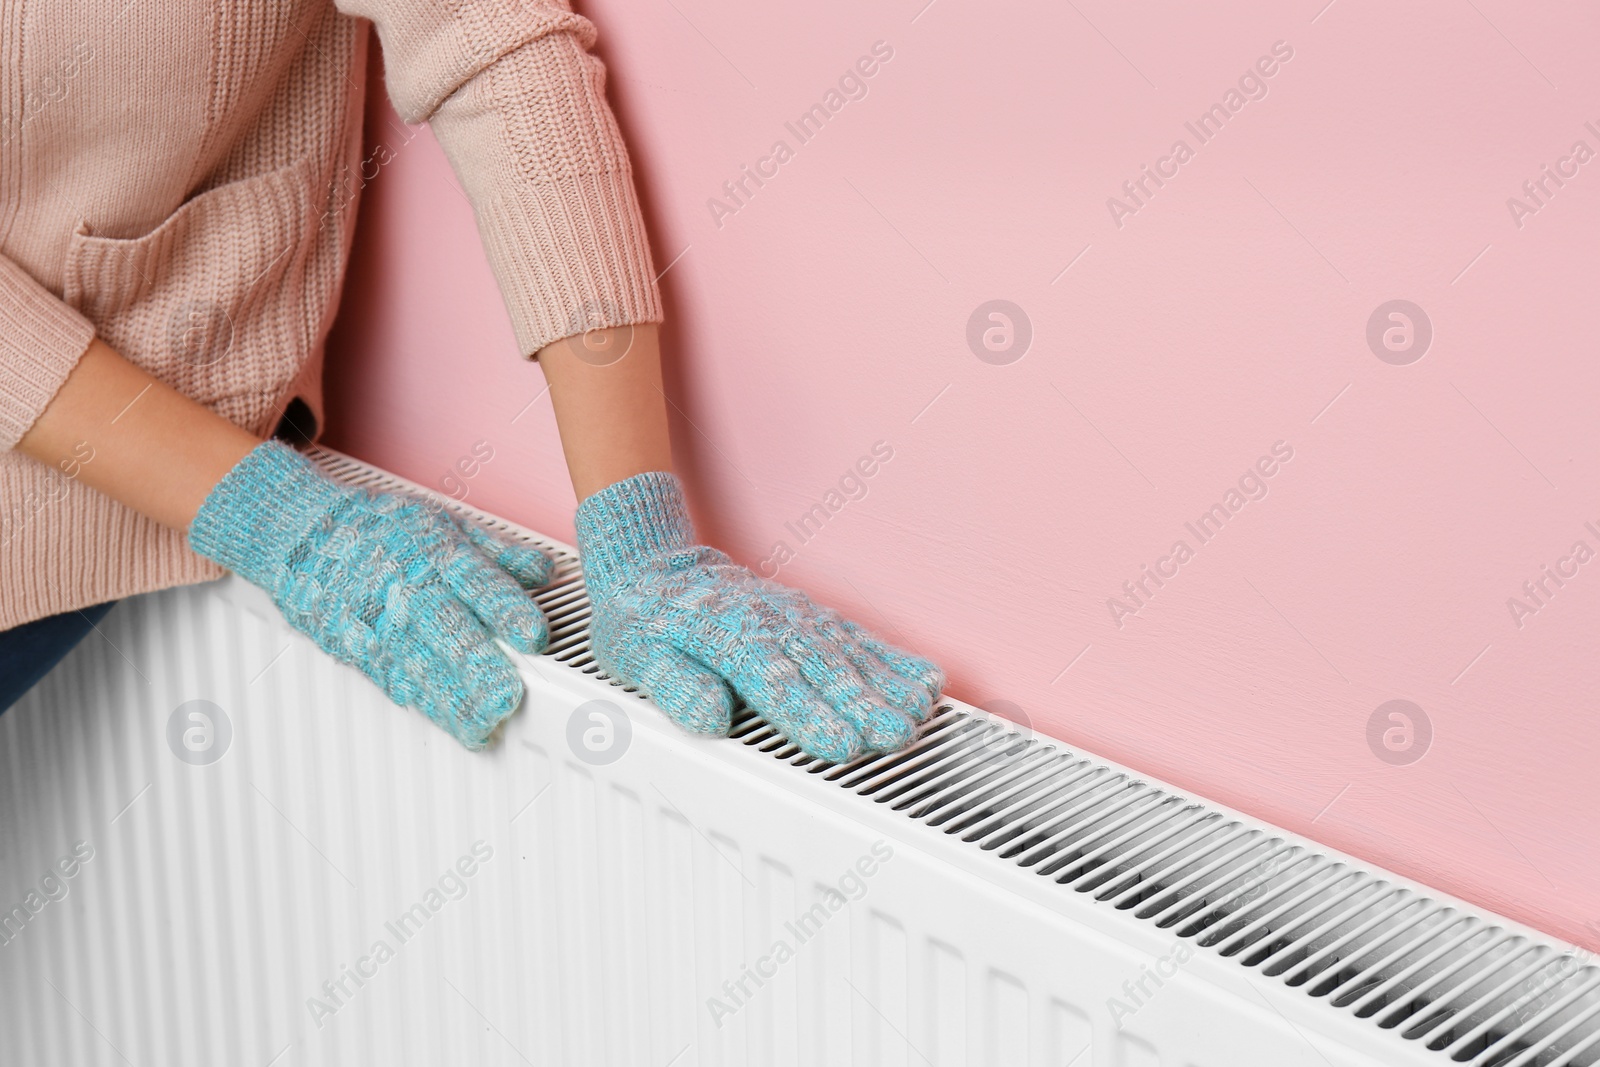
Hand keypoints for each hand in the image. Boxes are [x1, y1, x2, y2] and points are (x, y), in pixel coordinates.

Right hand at [189, 441, 554, 747]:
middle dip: (479, 667)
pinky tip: (450, 725)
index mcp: (441, 557)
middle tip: (507, 697)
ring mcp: (387, 628)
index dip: (508, 610)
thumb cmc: (383, 530)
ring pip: (425, 670)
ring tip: (485, 727)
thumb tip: (546, 570)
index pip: (480, 583)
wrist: (305, 537)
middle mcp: (414, 594)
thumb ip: (501, 552)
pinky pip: (400, 683)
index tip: (534, 635)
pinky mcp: (366, 654)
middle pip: (451, 633)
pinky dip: (425, 706)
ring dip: (455, 703)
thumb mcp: (447, 524)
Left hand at [575, 472, 943, 761]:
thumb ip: (675, 684)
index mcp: (724, 638)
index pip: (773, 682)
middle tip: (894, 737)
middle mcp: (770, 625)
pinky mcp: (814, 619)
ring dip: (888, 685)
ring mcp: (797, 619)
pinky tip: (925, 682)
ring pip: (850, 653)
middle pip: (823, 669)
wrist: (654, 568)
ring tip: (919, 714)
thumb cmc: (644, 621)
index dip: (808, 714)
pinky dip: (896, 661)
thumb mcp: (635, 655)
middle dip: (862, 705)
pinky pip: (860, 639)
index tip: (839, 743)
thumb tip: (708, 714)